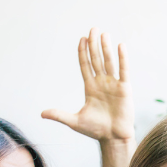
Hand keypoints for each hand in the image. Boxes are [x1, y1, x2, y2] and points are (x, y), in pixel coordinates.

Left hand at [41, 28, 133, 142]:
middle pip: (97, 59)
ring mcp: (114, 84)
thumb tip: (42, 114)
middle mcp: (102, 83)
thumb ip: (59, 115)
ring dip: (106, 48)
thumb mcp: (74, 121)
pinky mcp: (125, 89)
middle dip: (94, 44)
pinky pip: (123, 70)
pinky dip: (122, 58)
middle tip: (93, 29)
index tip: (82, 39)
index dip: (83, 52)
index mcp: (90, 88)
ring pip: (109, 62)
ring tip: (103, 34)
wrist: (113, 138)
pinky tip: (120, 46)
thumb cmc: (96, 130)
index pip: (85, 65)